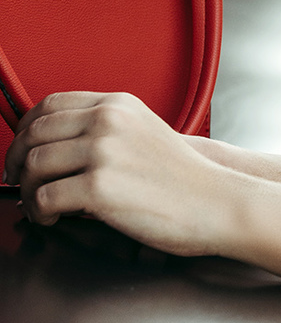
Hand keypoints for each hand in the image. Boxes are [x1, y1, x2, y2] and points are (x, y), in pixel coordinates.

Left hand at [4, 92, 241, 258]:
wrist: (218, 203)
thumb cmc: (185, 180)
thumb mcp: (145, 134)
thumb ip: (106, 131)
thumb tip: (59, 148)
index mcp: (116, 105)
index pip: (50, 104)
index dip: (26, 128)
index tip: (22, 149)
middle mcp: (106, 121)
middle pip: (34, 134)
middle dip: (17, 162)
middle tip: (18, 182)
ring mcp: (102, 152)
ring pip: (33, 166)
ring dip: (27, 191)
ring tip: (39, 206)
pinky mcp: (99, 187)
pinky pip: (45, 198)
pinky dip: (40, 212)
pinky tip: (53, 218)